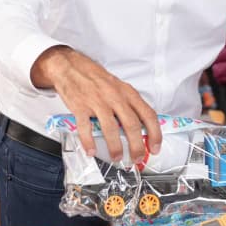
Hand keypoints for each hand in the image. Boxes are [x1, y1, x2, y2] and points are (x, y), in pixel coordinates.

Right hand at [32, 47, 161, 162]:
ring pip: (111, 129)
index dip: (154, 134)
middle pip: (131, 125)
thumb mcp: (118, 87)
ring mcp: (97, 101)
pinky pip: (86, 128)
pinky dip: (89, 142)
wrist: (71, 67)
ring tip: (117, 158)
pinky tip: (91, 150)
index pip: (148, 115)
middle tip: (137, 158)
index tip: (154, 147)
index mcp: (127, 93)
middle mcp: (115, 97)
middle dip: (137, 146)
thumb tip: (142, 127)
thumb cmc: (96, 79)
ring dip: (115, 148)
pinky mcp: (80, 106)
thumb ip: (130, 105)